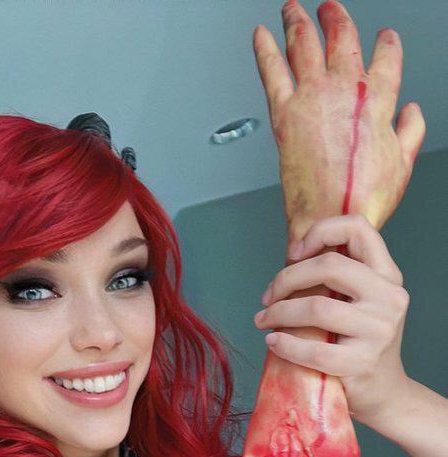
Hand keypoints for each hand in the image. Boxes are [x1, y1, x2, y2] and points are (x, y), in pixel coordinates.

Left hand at [253, 0, 425, 241]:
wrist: (331, 219)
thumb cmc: (363, 200)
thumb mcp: (401, 165)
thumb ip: (410, 132)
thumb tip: (412, 113)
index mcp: (379, 101)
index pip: (387, 58)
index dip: (387, 45)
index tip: (385, 37)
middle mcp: (346, 91)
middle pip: (341, 39)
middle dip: (336, 18)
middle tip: (329, 8)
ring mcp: (313, 98)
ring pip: (304, 45)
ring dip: (298, 21)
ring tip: (293, 9)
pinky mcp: (284, 114)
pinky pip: (271, 71)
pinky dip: (264, 49)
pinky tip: (260, 34)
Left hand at [253, 213, 412, 426]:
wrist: (384, 392)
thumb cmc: (359, 342)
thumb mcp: (360, 301)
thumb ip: (336, 277)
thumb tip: (290, 256)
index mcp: (388, 275)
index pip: (358, 228)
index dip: (320, 231)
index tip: (294, 252)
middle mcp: (389, 298)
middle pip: (329, 266)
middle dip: (286, 278)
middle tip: (267, 297)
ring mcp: (379, 331)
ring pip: (316, 307)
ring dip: (278, 312)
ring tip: (263, 321)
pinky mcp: (362, 362)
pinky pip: (313, 349)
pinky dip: (285, 344)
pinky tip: (273, 342)